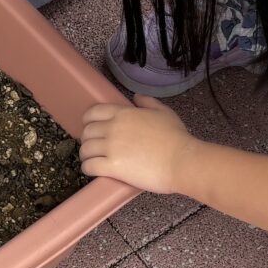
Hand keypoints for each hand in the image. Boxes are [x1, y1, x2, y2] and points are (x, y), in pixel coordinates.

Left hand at [78, 96, 201, 194]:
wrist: (181, 161)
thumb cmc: (176, 137)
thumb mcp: (164, 112)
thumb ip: (148, 102)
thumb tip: (136, 97)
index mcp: (123, 114)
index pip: (93, 112)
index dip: (88, 121)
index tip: (91, 128)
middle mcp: (113, 128)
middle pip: (87, 132)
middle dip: (87, 139)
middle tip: (93, 147)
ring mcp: (111, 147)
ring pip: (85, 149)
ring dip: (85, 155)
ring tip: (91, 160)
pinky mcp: (112, 167)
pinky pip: (89, 166)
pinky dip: (87, 169)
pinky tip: (92, 170)